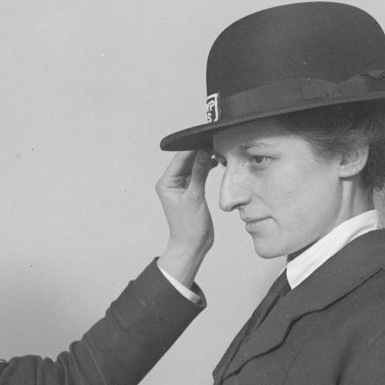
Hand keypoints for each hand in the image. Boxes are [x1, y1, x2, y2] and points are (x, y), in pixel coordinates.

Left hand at [155, 150, 213, 287]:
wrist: (192, 245)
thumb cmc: (188, 227)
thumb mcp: (195, 197)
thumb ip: (199, 173)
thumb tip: (204, 152)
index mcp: (166, 183)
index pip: (180, 159)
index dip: (193, 148)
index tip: (206, 138)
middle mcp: (172, 182)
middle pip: (186, 160)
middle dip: (200, 151)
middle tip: (215, 142)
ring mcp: (181, 186)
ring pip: (193, 165)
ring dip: (204, 159)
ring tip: (218, 150)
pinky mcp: (191, 190)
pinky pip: (198, 174)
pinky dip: (206, 168)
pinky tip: (216, 162)